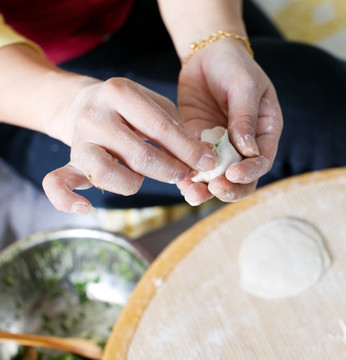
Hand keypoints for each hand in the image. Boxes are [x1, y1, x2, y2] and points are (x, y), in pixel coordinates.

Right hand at [42, 77, 215, 213]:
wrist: (86, 103)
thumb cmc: (134, 109)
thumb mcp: (156, 105)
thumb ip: (178, 129)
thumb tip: (202, 160)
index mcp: (120, 92)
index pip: (160, 127)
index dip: (188, 149)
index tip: (208, 162)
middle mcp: (95, 115)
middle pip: (139, 154)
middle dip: (170, 170)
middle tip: (185, 174)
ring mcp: (79, 139)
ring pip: (105, 172)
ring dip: (133, 183)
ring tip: (143, 178)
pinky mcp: (69, 161)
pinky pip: (56, 183)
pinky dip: (66, 199)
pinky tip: (86, 207)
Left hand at [175, 38, 282, 204]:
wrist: (207, 55)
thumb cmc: (234, 66)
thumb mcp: (244, 86)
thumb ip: (245, 118)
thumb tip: (248, 151)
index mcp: (265, 133)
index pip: (262, 161)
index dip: (250, 172)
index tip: (233, 174)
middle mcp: (245, 145)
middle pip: (242, 178)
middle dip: (229, 187)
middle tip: (215, 188)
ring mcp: (221, 147)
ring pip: (217, 177)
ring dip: (206, 189)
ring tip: (193, 194)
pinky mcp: (198, 143)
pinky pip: (195, 165)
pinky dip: (188, 176)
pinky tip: (180, 183)